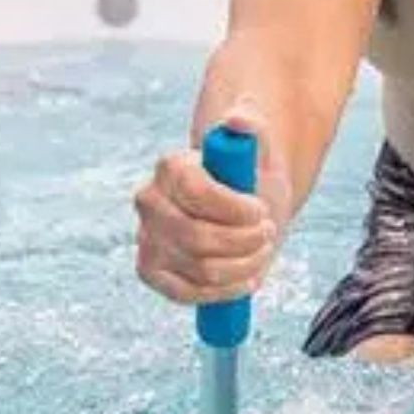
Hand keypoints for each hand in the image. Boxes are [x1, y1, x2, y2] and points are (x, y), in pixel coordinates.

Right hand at [133, 101, 286, 304]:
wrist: (242, 205)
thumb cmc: (248, 175)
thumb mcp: (258, 146)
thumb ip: (250, 125)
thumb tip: (237, 120)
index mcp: (171, 167)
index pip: (196, 192)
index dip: (234, 208)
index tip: (260, 210)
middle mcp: (149, 202)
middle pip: (197, 237)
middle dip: (244, 241)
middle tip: (266, 232)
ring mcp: (147, 239)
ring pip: (199, 268)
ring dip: (243, 265)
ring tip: (261, 250)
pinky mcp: (151, 271)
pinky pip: (185, 293)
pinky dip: (224, 291)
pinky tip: (246, 278)